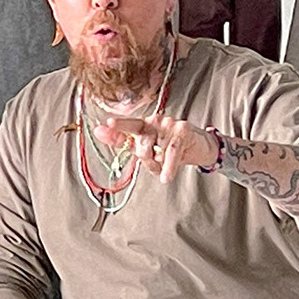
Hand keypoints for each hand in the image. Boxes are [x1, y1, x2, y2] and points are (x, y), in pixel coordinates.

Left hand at [93, 112, 219, 180]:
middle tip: (154, 162)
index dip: (118, 126)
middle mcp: (155, 122)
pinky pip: (171, 152)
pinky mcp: (183, 130)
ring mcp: (169, 124)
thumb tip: (99, 132)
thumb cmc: (169, 147)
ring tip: (165, 167)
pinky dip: (168, 167)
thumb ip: (124, 142)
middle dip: (146, 158)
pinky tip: (166, 177)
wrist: (199, 146)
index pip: (129, 126)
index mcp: (144, 125)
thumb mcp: (147, 149)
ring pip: (156, 149)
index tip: (106, 125)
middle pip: (141, 143)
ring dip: (160, 163)